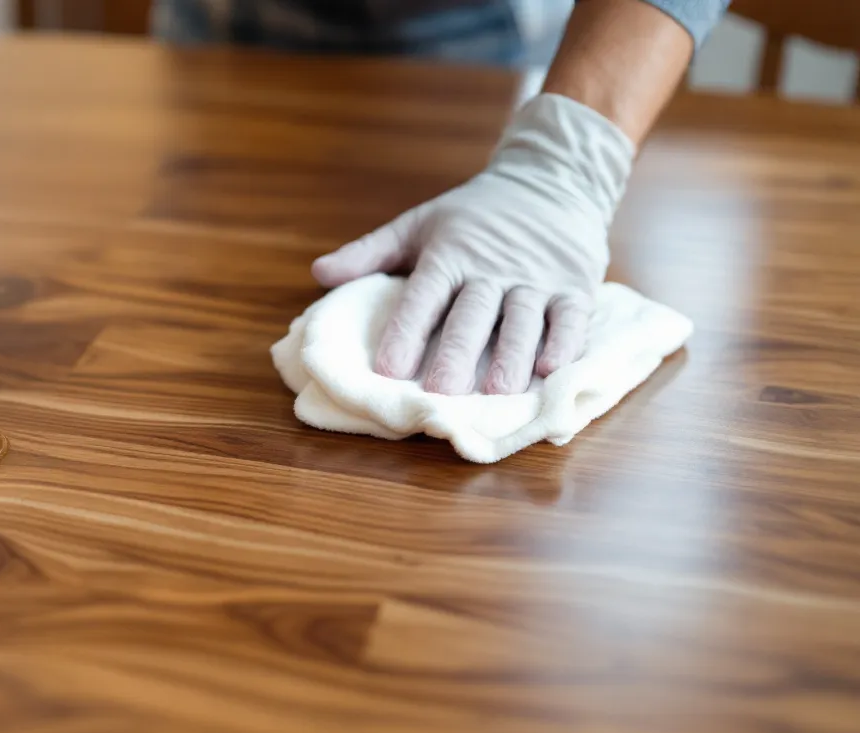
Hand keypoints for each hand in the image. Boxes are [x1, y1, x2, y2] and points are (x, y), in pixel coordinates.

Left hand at [311, 93, 634, 394]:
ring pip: (523, 319)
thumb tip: (318, 273)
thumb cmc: (474, 214)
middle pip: (473, 314)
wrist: (552, 179)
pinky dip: (563, 343)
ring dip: (512, 355)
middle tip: (441, 391)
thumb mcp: (419, 224)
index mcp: (449, 254)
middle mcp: (492, 267)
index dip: (406, 330)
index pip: (424, 296)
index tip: (387, 368)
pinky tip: (550, 370)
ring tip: (498, 392)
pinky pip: (571, 317)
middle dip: (457, 352)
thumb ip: (369, 252)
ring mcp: (537, 277)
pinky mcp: (574, 285)